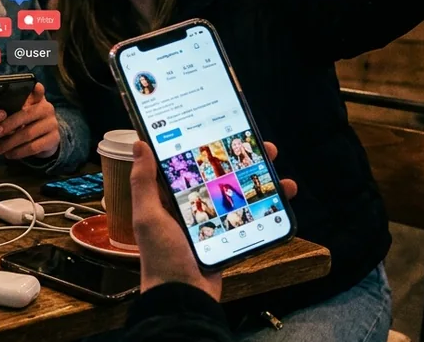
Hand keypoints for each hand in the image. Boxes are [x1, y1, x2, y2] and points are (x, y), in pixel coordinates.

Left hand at [0, 83, 60, 159]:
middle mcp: (48, 108)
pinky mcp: (54, 139)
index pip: (37, 90)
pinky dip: (18, 152)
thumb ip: (13, 106)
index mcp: (39, 98)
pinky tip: (9, 154)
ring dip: (10, 143)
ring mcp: (53, 124)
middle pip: (26, 115)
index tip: (28, 87)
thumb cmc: (27, 122)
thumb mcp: (22, 112)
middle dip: (8, 124)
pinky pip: (33, 147)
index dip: (33, 89)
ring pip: (28, 134)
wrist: (46, 139)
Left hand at [131, 140, 297, 300]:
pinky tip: (284, 196)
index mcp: (167, 197)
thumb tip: (139, 144)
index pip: (185, 163)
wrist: (184, 297)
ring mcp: (212, 221)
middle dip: (241, 159)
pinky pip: (249, 215)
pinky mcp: (229, 235)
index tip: (220, 127)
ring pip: (238, 192)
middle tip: (262, 146)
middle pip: (218, 174)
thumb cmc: (162, 257)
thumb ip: (144, 182)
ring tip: (279, 171)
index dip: (202, 144)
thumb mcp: (148, 216)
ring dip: (260, 180)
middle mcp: (190, 205)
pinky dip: (268, 206)